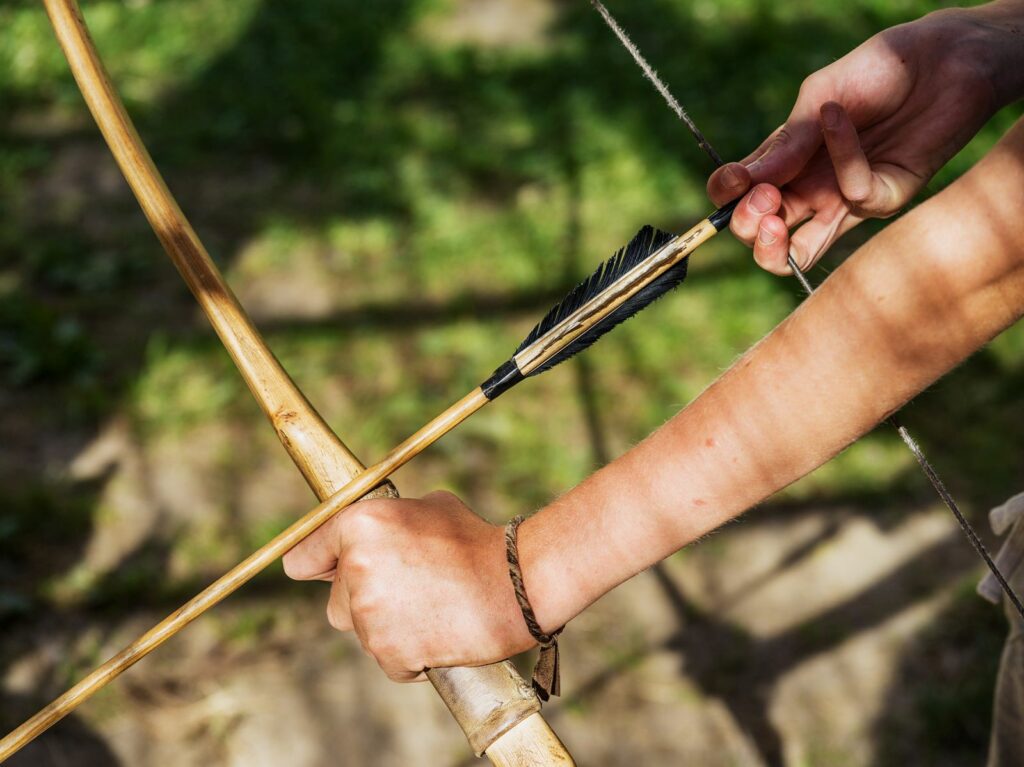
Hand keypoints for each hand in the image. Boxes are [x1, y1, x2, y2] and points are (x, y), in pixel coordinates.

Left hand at [282, 491, 533, 681]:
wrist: (516, 584)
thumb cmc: (476, 541)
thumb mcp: (428, 507)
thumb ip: (386, 521)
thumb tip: (370, 532)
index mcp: (359, 525)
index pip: (302, 558)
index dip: (319, 565)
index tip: (328, 572)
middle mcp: (356, 568)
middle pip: (335, 602)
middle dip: (363, 600)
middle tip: (409, 590)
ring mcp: (370, 614)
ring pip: (362, 631)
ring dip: (388, 627)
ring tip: (431, 609)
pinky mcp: (389, 652)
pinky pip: (388, 661)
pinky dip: (408, 655)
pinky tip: (438, 633)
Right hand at [707, 7, 1015, 273]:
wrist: (946, 58)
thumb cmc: (878, 70)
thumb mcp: (819, 96)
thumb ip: (788, 141)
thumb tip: (747, 181)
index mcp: (785, 165)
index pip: (740, 199)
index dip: (728, 200)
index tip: (733, 182)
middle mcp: (810, 190)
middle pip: (761, 236)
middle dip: (747, 226)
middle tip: (760, 200)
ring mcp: (846, 201)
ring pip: (798, 252)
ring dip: (775, 247)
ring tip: (772, 217)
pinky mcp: (886, 199)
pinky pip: (855, 195)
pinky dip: (844, 158)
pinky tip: (839, 118)